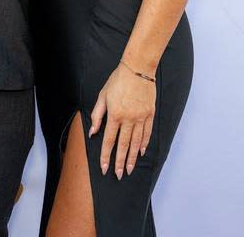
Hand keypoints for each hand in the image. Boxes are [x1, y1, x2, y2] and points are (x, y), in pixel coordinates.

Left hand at [88, 63, 155, 178]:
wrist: (138, 69)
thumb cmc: (117, 80)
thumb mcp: (102, 96)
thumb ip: (97, 115)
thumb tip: (93, 132)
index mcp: (115, 115)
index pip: (108, 141)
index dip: (106, 156)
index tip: (104, 168)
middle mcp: (128, 119)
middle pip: (123, 145)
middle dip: (120, 162)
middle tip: (119, 175)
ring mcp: (140, 117)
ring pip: (136, 142)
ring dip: (133, 157)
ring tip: (130, 169)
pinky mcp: (149, 114)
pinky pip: (147, 133)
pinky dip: (144, 143)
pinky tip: (141, 152)